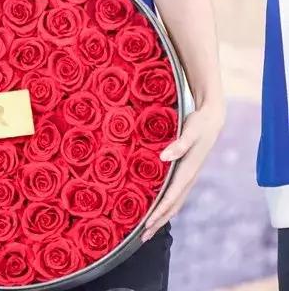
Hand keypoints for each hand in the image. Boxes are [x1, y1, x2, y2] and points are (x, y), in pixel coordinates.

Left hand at [141, 101, 225, 240]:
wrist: (212, 119)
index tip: (147, 224)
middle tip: (143, 237)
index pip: (171, 196)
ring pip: (175, 202)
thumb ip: (179, 144)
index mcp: (188, 170)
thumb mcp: (190, 131)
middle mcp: (189, 178)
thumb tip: (164, 157)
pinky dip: (166, 206)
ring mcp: (189, 177)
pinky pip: (176, 195)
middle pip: (173, 205)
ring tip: (148, 230)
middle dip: (158, 221)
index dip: (159, 211)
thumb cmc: (199, 123)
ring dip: (162, 217)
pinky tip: (157, 209)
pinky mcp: (187, 173)